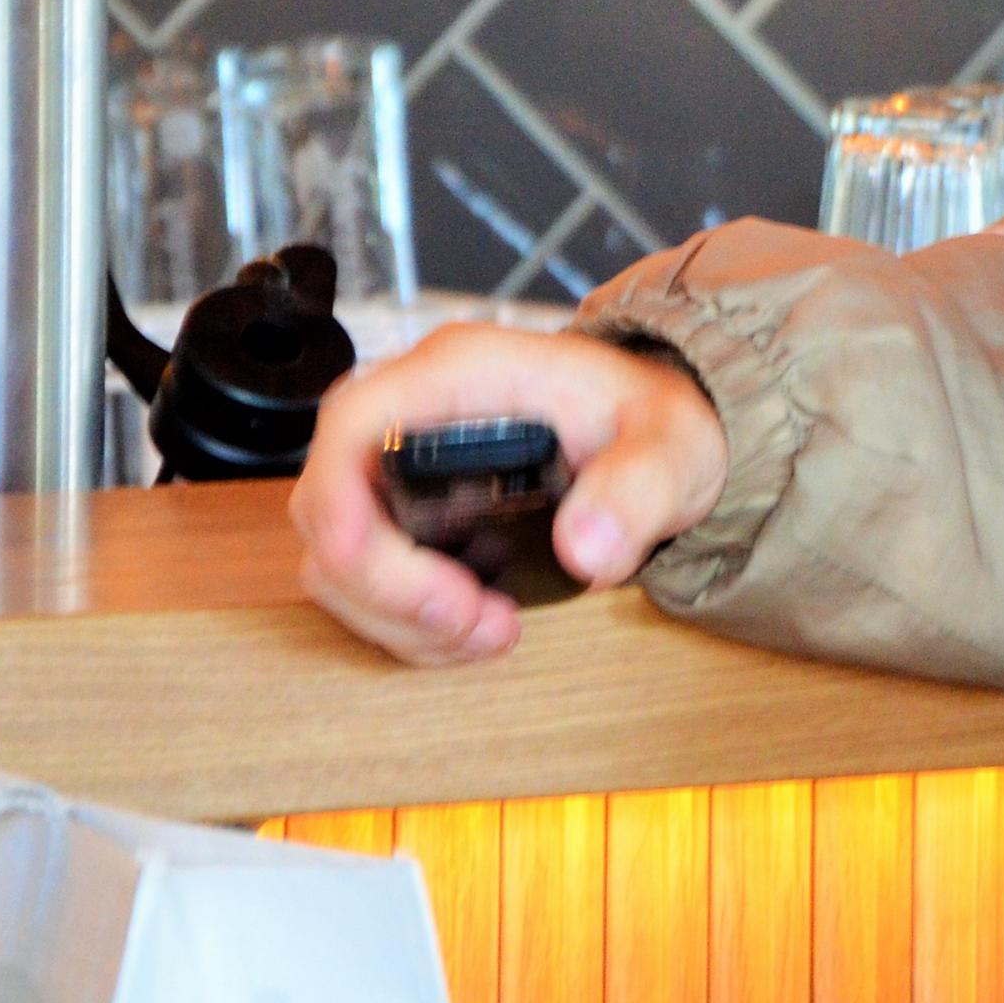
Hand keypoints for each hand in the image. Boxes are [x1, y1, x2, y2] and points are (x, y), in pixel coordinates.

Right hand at [293, 325, 727, 666]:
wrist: (654, 439)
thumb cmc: (653, 422)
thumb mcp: (673, 445)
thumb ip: (639, 487)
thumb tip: (587, 548)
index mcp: (460, 371)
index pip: (350, 424)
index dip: (346, 509)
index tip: (404, 581)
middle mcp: (412, 410)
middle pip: (330, 508)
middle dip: (388, 589)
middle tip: (474, 622)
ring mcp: (397, 466)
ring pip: (338, 559)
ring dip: (398, 617)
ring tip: (489, 631)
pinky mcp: (401, 513)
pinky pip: (366, 582)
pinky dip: (406, 623)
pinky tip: (470, 630)